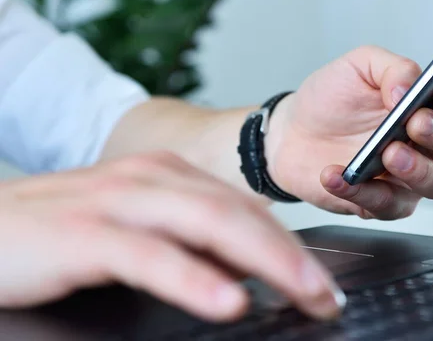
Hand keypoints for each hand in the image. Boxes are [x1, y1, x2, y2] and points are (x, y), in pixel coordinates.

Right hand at [0, 152, 343, 321]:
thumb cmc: (59, 232)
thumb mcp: (136, 230)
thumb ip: (188, 242)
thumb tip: (243, 268)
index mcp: (168, 177)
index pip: (246, 208)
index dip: (290, 245)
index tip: (321, 281)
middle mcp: (151, 179)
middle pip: (240, 213)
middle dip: (292, 255)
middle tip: (328, 295)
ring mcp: (119, 201)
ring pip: (209, 224)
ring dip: (266, 261)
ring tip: (304, 294)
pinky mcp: (83, 233)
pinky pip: (149, 255)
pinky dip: (192, 278)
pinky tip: (226, 300)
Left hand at [266, 46, 432, 219]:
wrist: (292, 133)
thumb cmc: (330, 99)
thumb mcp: (358, 67)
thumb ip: (391, 69)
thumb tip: (409, 89)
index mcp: (426, 106)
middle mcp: (424, 144)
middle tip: (413, 125)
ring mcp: (406, 176)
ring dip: (416, 170)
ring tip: (387, 154)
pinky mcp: (379, 202)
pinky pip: (384, 205)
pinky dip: (361, 192)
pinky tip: (338, 175)